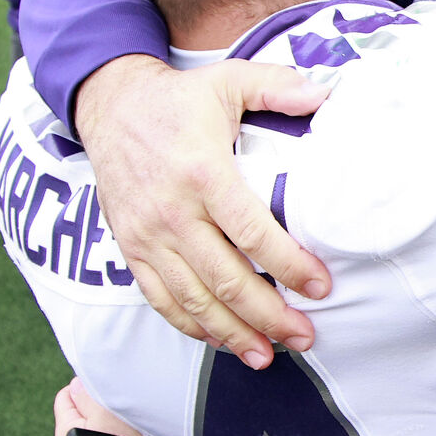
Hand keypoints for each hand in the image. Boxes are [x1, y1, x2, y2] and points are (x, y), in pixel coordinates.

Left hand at [53, 379, 154, 435]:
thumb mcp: (105, 413)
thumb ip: (86, 395)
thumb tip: (76, 384)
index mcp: (64, 434)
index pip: (66, 395)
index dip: (86, 387)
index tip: (108, 390)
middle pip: (82, 416)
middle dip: (99, 408)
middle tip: (122, 411)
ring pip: (98, 434)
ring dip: (112, 428)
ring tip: (132, 431)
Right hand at [75, 55, 331, 366]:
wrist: (109, 105)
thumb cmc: (178, 98)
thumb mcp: (229, 80)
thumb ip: (277, 86)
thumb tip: (326, 95)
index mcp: (203, 173)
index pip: (252, 232)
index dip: (289, 265)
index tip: (320, 287)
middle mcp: (172, 212)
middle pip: (226, 278)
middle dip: (268, 315)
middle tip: (305, 337)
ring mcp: (148, 235)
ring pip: (192, 299)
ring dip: (232, 333)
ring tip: (267, 355)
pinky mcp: (130, 248)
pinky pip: (159, 298)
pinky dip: (190, 326)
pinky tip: (220, 341)